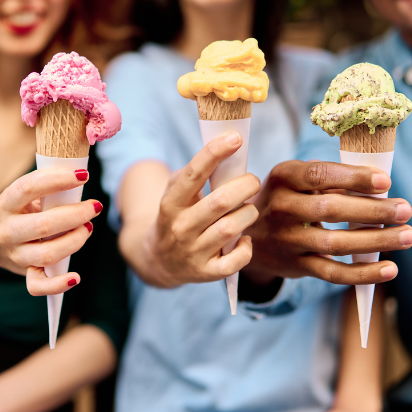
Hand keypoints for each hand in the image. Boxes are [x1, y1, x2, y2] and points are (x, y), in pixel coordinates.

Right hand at [0, 167, 102, 295]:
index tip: (83, 175)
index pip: (29, 188)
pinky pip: (38, 286)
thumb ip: (47, 191)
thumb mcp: (24, 196)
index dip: (58, 180)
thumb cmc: (18, 210)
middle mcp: (7, 231)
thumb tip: (82, 180)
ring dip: (75, 240)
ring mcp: (15, 255)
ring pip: (48, 253)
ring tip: (88, 227)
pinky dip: (58, 284)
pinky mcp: (24, 272)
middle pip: (45, 225)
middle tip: (95, 206)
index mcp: (6, 204)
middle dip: (76, 214)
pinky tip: (75, 277)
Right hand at [140, 132, 258, 287]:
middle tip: (253, 181)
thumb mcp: (174, 193)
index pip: (193, 174)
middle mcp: (180, 228)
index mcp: (171, 203)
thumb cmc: (176, 217)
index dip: (214, 153)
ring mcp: (193, 252)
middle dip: (245, 186)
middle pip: (220, 202)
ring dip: (248, 213)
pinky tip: (244, 239)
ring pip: (231, 228)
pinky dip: (246, 248)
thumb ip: (194, 174)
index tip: (235, 137)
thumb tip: (225, 150)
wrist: (159, 259)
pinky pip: (235, 261)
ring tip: (248, 209)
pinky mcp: (206, 273)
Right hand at [245, 160, 411, 284]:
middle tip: (405, 210)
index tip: (386, 181)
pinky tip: (389, 269)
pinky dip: (362, 274)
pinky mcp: (296, 266)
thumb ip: (332, 179)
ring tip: (407, 236)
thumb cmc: (288, 199)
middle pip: (330, 210)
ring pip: (334, 244)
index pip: (319, 175)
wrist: (251, 235)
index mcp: (284, 177)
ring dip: (375, 241)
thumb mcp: (297, 179)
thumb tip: (381, 186)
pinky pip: (332, 273)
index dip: (353, 178)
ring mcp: (287, 240)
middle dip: (372, 211)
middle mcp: (281, 208)